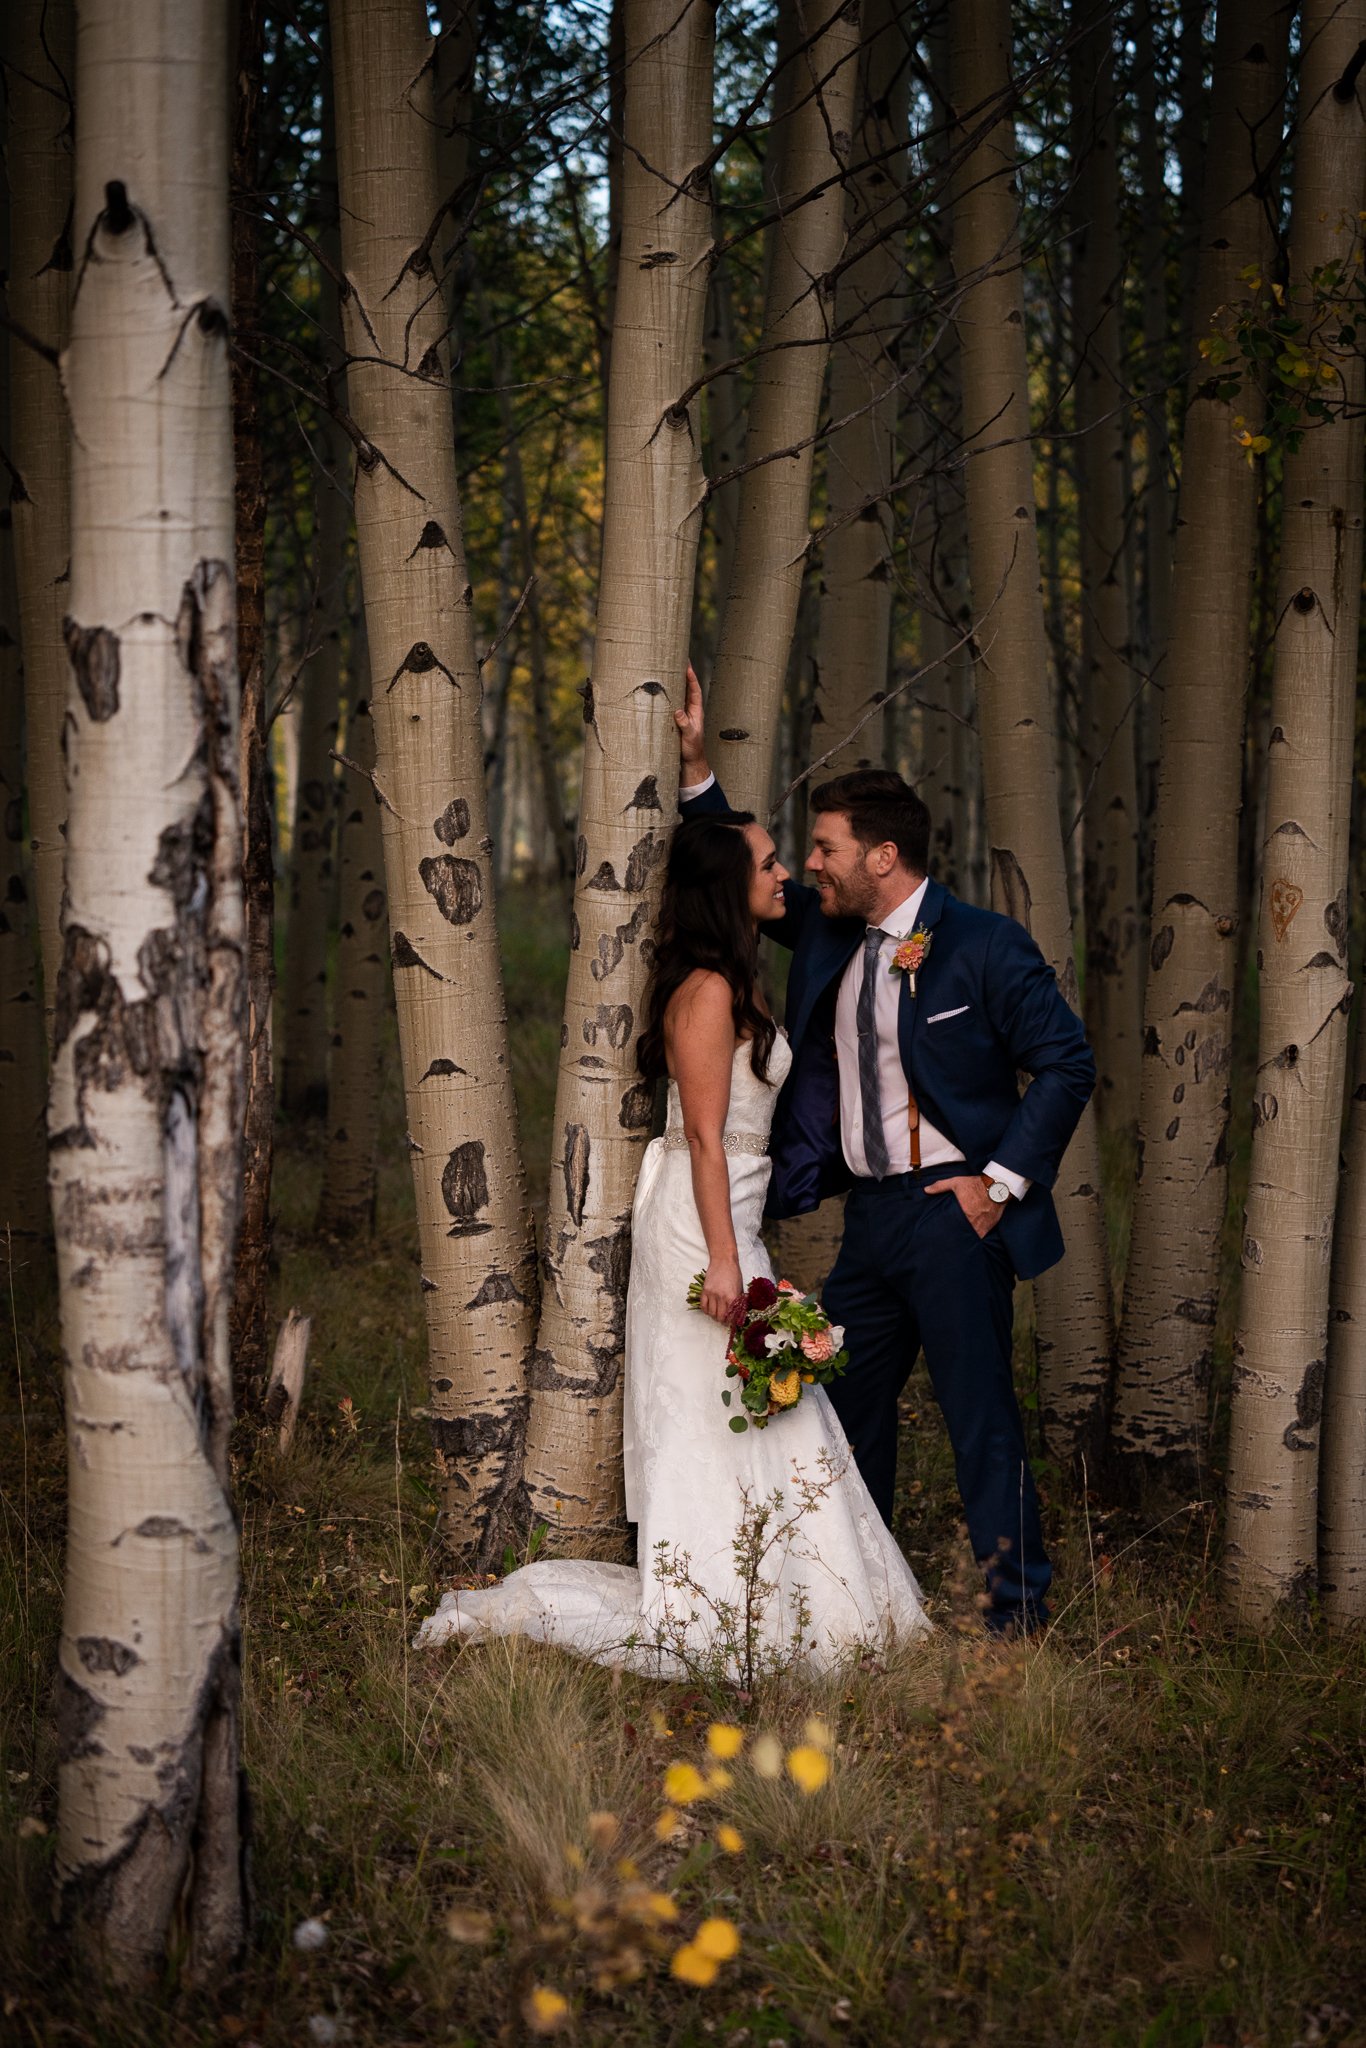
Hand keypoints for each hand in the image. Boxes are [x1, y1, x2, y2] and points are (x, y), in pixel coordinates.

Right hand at [675, 662, 708, 777]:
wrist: (689, 761)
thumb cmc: (692, 749)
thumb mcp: (689, 736)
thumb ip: (685, 724)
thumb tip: (678, 711)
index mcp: (696, 710)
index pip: (694, 689)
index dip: (691, 677)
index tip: (686, 665)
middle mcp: (689, 709)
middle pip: (686, 687)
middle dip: (681, 674)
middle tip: (676, 659)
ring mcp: (682, 714)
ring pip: (678, 694)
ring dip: (673, 682)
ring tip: (666, 668)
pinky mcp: (674, 720)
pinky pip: (670, 703)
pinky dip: (666, 695)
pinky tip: (659, 688)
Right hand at [699, 1253, 743, 1325]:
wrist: (723, 1260)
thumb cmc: (734, 1273)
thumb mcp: (740, 1288)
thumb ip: (738, 1301)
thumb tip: (738, 1313)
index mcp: (733, 1297)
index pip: (731, 1316)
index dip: (731, 1322)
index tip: (731, 1322)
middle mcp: (722, 1297)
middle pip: (720, 1317)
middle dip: (723, 1321)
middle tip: (724, 1320)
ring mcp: (712, 1294)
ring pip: (711, 1313)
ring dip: (714, 1316)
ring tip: (717, 1314)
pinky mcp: (705, 1290)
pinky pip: (703, 1306)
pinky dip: (706, 1310)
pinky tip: (709, 1310)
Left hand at [926, 1174, 1001, 1238]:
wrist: (998, 1186)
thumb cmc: (976, 1184)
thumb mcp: (956, 1182)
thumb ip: (940, 1186)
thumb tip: (926, 1190)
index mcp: (963, 1214)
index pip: (953, 1228)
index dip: (948, 1233)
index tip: (943, 1236)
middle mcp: (973, 1222)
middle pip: (963, 1235)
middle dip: (957, 1238)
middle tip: (951, 1241)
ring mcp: (982, 1226)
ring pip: (973, 1237)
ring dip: (968, 1238)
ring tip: (961, 1242)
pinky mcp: (990, 1225)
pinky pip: (983, 1235)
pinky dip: (978, 1236)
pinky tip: (973, 1236)